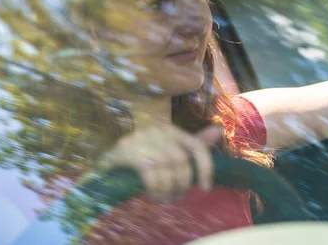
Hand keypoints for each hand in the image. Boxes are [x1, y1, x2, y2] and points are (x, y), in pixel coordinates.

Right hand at [101, 123, 223, 201]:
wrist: (108, 157)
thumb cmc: (144, 154)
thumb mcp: (170, 147)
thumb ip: (194, 142)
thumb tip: (219, 130)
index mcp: (171, 129)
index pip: (197, 146)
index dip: (205, 168)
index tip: (206, 188)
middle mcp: (158, 130)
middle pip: (181, 161)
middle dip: (183, 183)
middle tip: (178, 195)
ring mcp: (141, 139)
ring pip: (166, 168)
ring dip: (169, 189)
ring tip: (167, 197)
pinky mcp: (126, 151)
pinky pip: (150, 174)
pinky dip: (156, 189)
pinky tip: (155, 195)